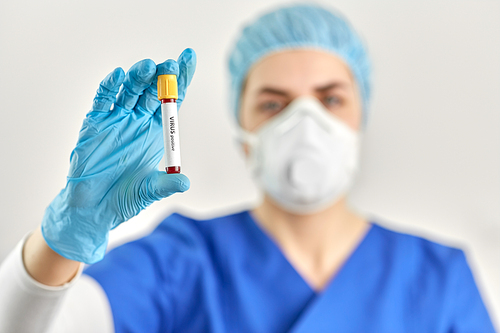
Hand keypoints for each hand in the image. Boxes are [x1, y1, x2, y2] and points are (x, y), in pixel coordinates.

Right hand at [41, 48, 196, 263]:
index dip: (181, 80)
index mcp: (157, 132)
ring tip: (148, 67)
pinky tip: (118, 76)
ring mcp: (117, 120)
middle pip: (153, 92)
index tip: (188, 58)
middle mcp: (138, 121)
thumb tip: (185, 183)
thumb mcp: (149, 191)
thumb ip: (166, 184)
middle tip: (171, 64)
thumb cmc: (124, 197)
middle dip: (163, 77)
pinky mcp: (95, 123)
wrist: (94, 208)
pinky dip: (109, 88)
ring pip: (130, 91)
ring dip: (138, 78)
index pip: (173, 101)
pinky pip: (103, 101)